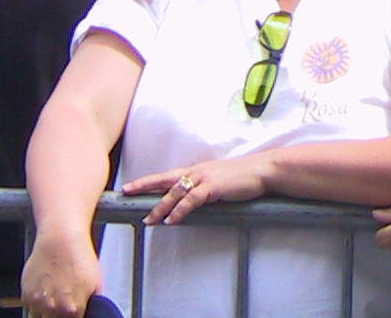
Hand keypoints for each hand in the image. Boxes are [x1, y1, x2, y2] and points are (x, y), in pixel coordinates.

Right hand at [20, 231, 99, 317]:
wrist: (60, 239)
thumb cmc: (79, 257)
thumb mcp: (96, 282)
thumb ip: (90, 303)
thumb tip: (91, 311)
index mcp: (73, 309)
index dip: (75, 316)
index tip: (74, 310)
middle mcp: (53, 309)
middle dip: (60, 315)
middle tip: (65, 301)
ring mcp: (38, 303)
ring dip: (47, 311)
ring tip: (55, 293)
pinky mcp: (26, 296)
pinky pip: (31, 307)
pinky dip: (37, 301)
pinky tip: (46, 287)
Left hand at [125, 154, 271, 225]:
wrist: (263, 171)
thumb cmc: (243, 177)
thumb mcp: (219, 181)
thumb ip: (204, 189)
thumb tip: (192, 202)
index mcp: (198, 170)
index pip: (167, 175)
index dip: (148, 181)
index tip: (130, 186)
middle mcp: (197, 171)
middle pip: (164, 179)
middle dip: (144, 186)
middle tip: (127, 193)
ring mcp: (204, 178)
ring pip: (175, 192)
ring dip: (160, 207)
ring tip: (149, 220)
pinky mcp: (213, 187)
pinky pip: (191, 200)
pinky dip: (179, 211)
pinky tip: (171, 220)